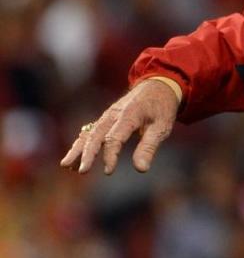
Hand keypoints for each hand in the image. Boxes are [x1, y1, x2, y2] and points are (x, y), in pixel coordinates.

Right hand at [60, 78, 179, 174]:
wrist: (158, 85)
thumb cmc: (162, 108)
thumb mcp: (162, 126)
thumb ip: (149, 147)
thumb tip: (141, 169)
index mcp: (129, 115)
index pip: (114, 137)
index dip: (110, 155)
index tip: (109, 171)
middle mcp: (114, 114)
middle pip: (96, 135)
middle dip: (88, 154)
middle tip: (82, 171)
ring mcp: (107, 115)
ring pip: (89, 133)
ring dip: (78, 149)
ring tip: (67, 165)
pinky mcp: (105, 118)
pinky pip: (90, 131)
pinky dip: (80, 143)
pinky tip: (73, 157)